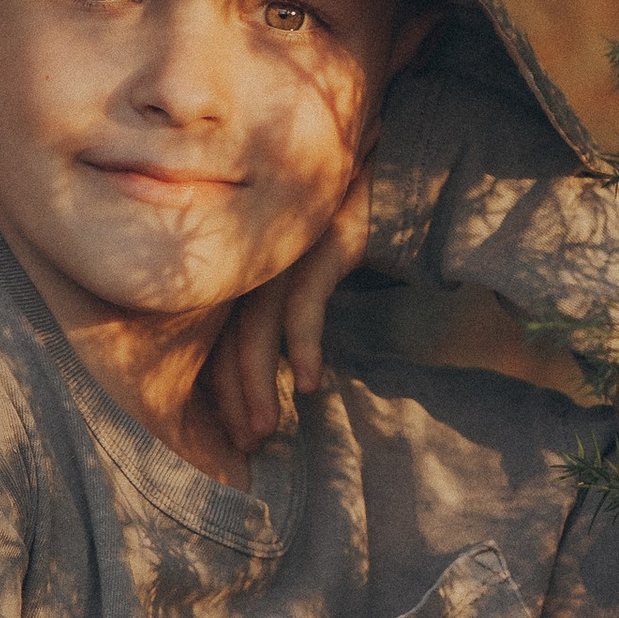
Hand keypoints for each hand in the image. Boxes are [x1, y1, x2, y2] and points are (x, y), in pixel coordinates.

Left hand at [205, 162, 374, 454]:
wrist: (399, 172)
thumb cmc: (351, 228)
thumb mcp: (309, 269)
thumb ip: (284, 307)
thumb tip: (281, 371)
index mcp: (247, 265)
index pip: (219, 335)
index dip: (223, 389)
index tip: (234, 434)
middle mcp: (257, 256)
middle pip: (230, 336)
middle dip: (236, 395)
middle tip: (245, 444)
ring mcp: (287, 248)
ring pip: (258, 327)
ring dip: (259, 383)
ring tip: (264, 428)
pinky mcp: (323, 242)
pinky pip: (304, 302)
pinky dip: (304, 345)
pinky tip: (311, 384)